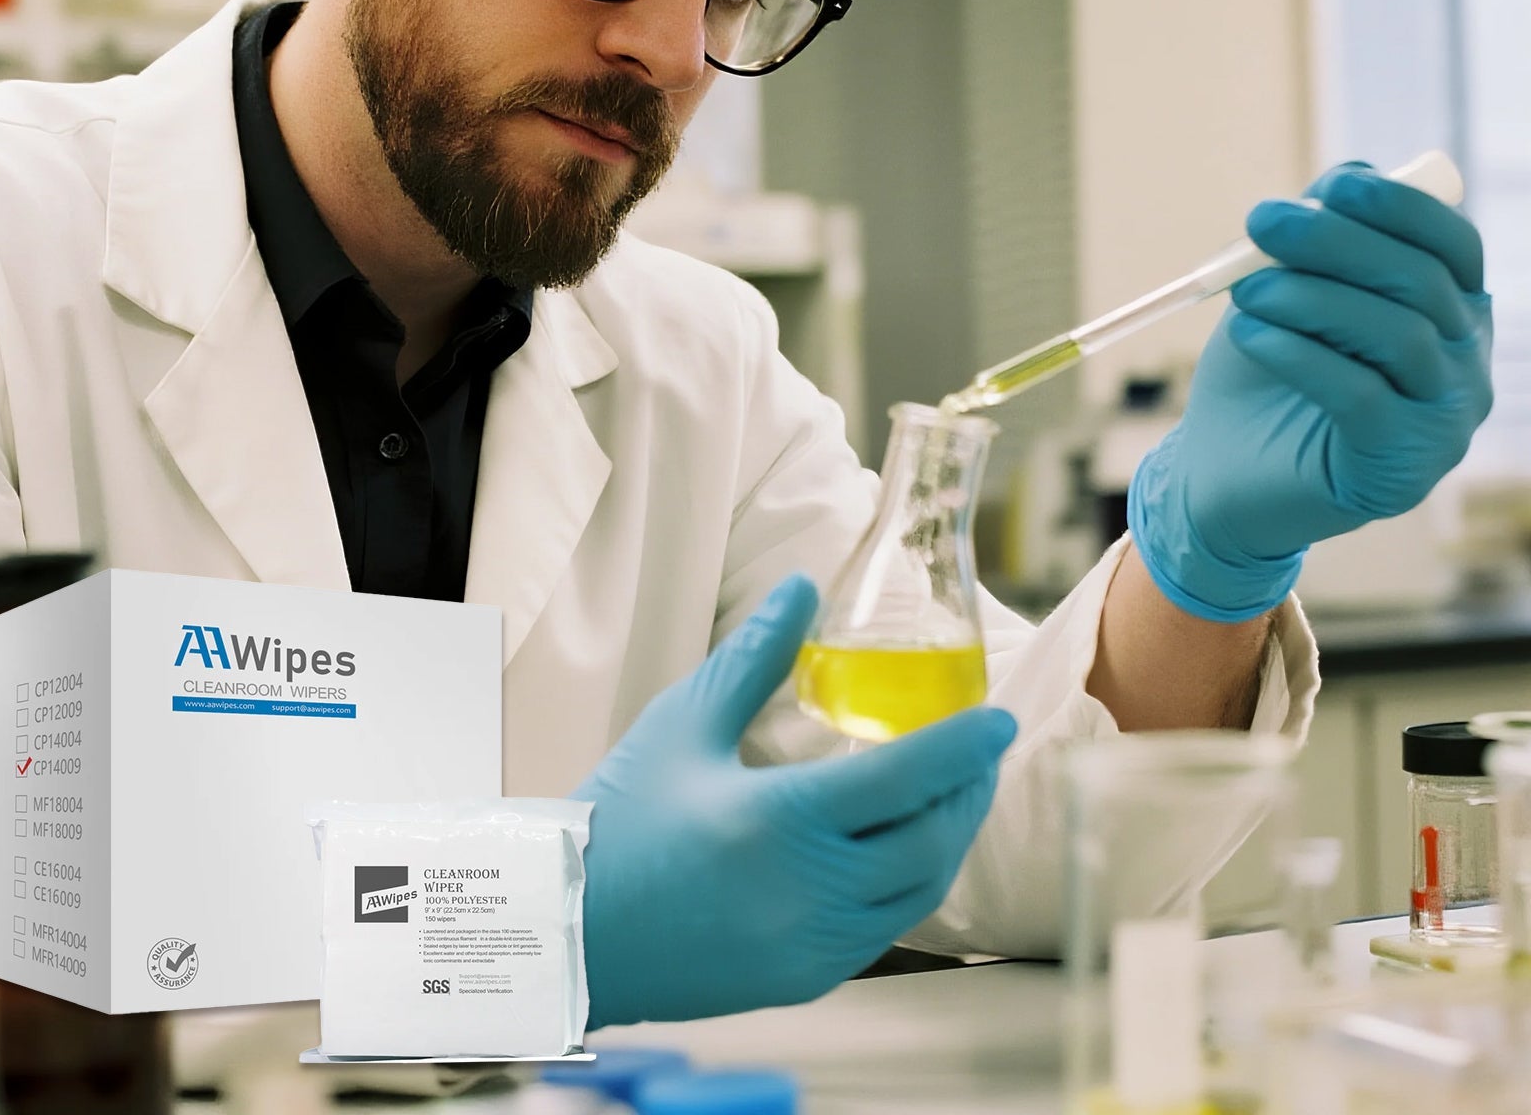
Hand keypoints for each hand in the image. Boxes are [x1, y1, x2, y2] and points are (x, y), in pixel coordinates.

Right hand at [572, 575, 1015, 1026]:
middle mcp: (809, 891)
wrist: (564, 930)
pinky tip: (901, 849)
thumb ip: (756, 656)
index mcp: (781, 821)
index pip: (905, 778)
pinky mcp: (806, 979)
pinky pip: (885, 929)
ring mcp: (812, 946)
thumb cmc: (617, 821)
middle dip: (969, 791)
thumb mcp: (683, 724)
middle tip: (981, 749)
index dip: (963, 746)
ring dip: (948, 839)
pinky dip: (910, 884)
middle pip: (932, 841)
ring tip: (952, 792)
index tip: (1000, 718)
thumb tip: (803, 587)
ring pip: (919, 892)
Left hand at [1129, 163, 1492, 620]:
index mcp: (1449, 311)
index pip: (1452, 245)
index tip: (1334, 184)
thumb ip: (1322, 239)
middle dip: (1337, 241)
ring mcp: (1442, 421)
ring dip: (1312, 298)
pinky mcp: (1400, 467)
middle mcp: (1464, 364)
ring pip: (1396, 336)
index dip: (1402, 207)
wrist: (1219, 473)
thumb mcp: (1287, 291)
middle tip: (1261, 221)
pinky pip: (1362, 396)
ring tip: (1246, 290)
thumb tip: (1351, 172)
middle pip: (1421, 283)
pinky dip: (1300, 355)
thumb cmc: (1261, 374)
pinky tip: (1249, 336)